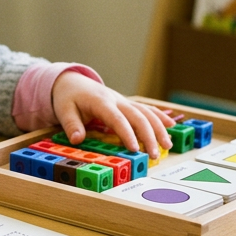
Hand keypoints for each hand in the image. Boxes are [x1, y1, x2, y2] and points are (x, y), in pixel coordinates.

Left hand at [51, 71, 172, 157]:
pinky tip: (171, 126)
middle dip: (149, 136)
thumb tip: (77, 139)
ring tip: (168, 145)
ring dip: (159, 128)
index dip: (127, 134)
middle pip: (137, 117)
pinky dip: (159, 117)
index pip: (117, 119)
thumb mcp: (63, 110)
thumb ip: (71, 124)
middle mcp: (116, 100)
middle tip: (154, 154)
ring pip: (146, 113)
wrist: (71, 81)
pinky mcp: (126, 103)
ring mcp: (123, 101)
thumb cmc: (68, 97)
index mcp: (101, 102)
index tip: (135, 149)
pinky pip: (146, 109)